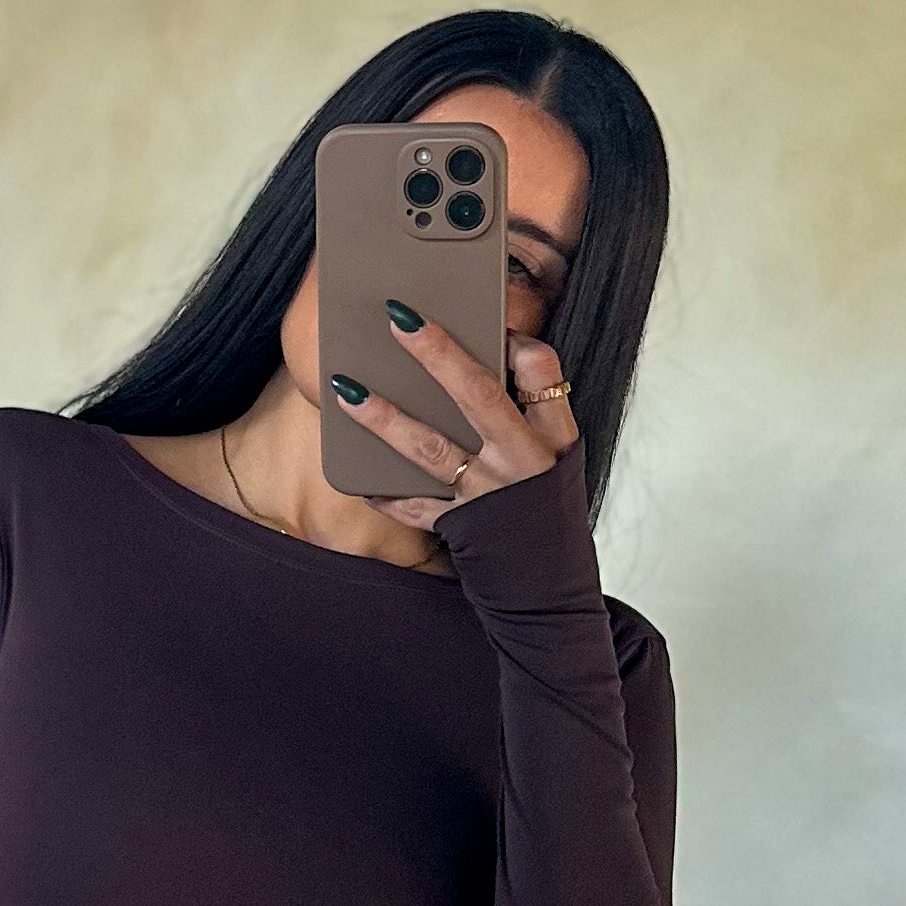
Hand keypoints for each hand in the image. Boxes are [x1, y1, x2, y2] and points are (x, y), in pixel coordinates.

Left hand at [330, 322, 579, 530]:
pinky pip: (414, 508)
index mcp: (553, 436)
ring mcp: (488, 495)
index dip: (514, 339)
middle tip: (399, 318)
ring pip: (432, 449)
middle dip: (437, 354)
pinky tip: (360, 479)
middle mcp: (522, 461)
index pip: (542, 369)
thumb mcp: (557, 458)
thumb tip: (489, 358)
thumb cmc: (546, 510)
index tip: (489, 317)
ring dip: (386, 419)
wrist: (549, 587)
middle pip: (478, 396)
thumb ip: (529, 412)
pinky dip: (385, 494)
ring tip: (348, 391)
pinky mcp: (460, 528)